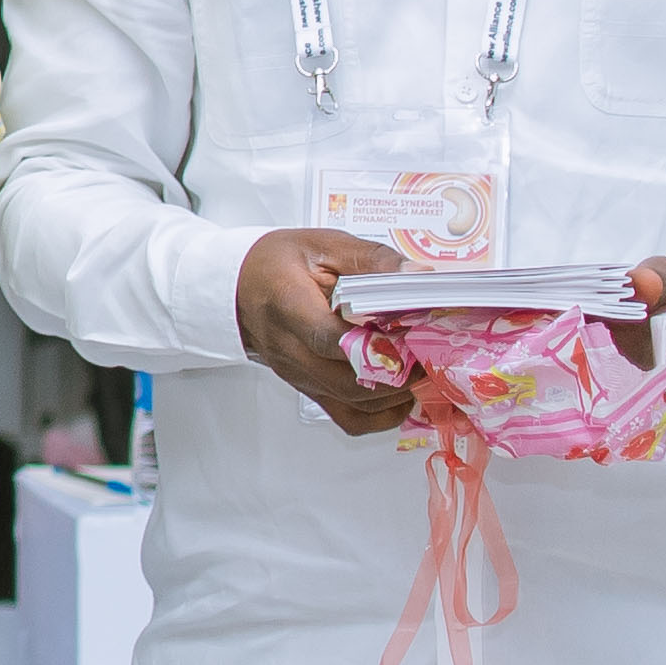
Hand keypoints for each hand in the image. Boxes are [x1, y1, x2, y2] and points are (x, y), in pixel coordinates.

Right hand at [233, 226, 403, 437]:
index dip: (374, 344)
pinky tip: (401, 394)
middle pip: (347, 381)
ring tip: (419, 366)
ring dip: (395, 392)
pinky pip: (350, 420)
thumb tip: (417, 274)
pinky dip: (383, 415)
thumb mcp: (324, 244)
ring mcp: (299, 376)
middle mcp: (290, 349)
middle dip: (397, 371)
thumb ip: (372, 260)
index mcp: (288, 306)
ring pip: (355, 404)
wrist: (239, 287)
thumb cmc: (278, 263)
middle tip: (426, 349)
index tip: (410, 336)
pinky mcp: (310, 390)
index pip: (329, 337)